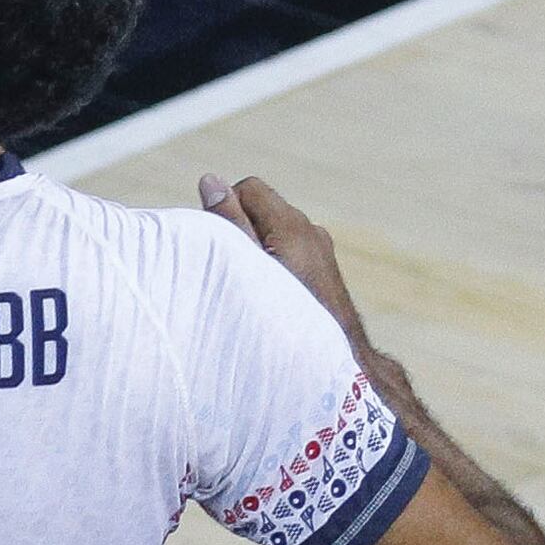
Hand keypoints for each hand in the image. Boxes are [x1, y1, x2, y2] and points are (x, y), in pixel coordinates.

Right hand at [202, 171, 379, 360]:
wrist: (334, 364)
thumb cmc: (283, 320)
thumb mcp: (246, 269)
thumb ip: (229, 223)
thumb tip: (210, 180)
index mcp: (292, 226)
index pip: (248, 188)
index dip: (227, 209)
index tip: (219, 243)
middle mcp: (311, 231)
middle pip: (263, 207)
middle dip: (242, 226)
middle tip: (232, 265)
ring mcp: (322, 249)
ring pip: (277, 229)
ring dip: (260, 244)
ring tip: (252, 281)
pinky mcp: (326, 267)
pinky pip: (293, 247)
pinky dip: (277, 258)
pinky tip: (272, 290)